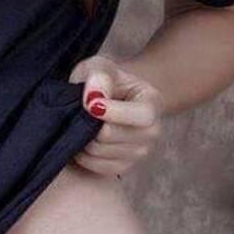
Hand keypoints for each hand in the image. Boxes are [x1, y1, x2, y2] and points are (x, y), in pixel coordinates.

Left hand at [68, 53, 164, 177]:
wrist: (104, 97)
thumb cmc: (104, 79)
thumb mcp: (99, 66)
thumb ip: (99, 75)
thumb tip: (95, 96)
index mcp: (153, 102)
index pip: (142, 115)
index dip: (114, 112)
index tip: (90, 105)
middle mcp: (152, 131)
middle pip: (115, 136)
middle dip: (90, 123)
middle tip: (80, 111)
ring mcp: (139, 152)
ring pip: (101, 152)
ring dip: (83, 138)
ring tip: (80, 122)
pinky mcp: (124, 166)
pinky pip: (97, 166)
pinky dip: (83, 154)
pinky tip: (82, 138)